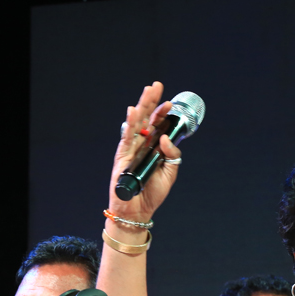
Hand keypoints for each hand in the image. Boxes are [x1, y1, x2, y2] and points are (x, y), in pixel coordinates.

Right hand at [107, 82, 183, 223]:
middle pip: (146, 118)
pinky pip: (127, 137)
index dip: (163, 113)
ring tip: (148, 91)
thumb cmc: (153, 192)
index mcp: (153, 146)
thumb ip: (172, 154)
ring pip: (136, 123)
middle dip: (151, 101)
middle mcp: (141, 143)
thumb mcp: (170, 172)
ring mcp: (131, 148)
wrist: (139, 209)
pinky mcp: (122, 155)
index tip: (170, 102)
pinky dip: (130, 124)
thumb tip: (166, 137)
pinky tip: (133, 111)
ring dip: (142, 106)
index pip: (158, 125)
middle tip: (156, 85)